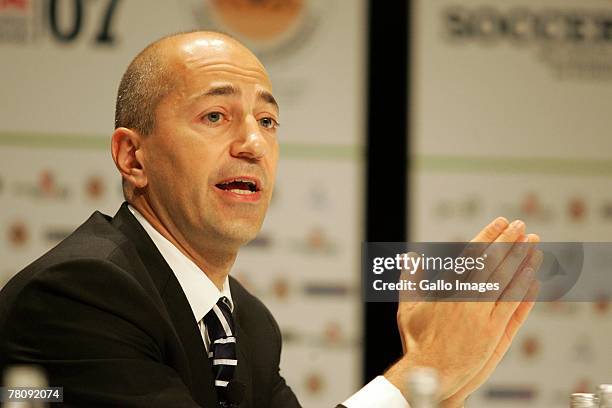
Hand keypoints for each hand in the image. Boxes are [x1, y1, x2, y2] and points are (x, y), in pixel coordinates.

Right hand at [384, 217, 540, 402]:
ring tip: (534, 244)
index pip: (472, 252)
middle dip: (509, 241)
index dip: (489, 235)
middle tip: (522, 225)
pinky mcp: (493, 332)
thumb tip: (410, 256)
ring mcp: (481, 314)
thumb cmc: (417, 340)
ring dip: (522, 260)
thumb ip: (411, 279)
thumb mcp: (407, 305)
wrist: (429, 371)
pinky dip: (523, 289)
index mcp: (446, 287)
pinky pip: (513, 305)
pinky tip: (533, 276)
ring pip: (506, 280)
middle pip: (493, 261)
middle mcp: (465, 296)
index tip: (501, 222)